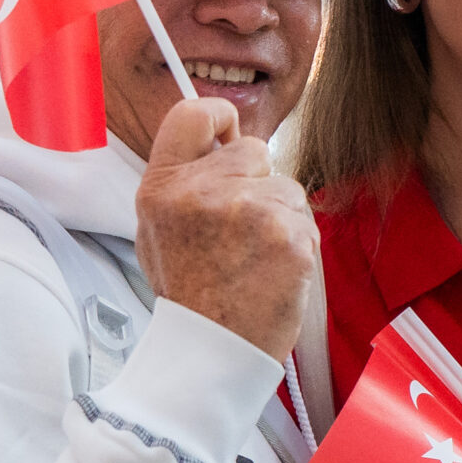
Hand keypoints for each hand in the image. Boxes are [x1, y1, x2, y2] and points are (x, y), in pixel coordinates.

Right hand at [134, 98, 315, 358]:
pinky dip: (296, 245)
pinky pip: (304, 221)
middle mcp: (203, 191)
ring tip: (254, 258)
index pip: (193, 114)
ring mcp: (250, 212)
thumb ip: (183, 180)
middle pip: (254, 150)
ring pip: (286, 188)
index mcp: (164, 186)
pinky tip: (273, 272)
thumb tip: (220, 138)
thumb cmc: (189, 291)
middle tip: (240, 227)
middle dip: (256, 181)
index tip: (229, 136)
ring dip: (279, 216)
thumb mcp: (156, 229)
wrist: (212, 349)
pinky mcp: (288, 237)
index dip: (219, 118)